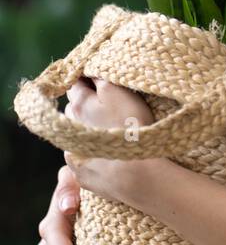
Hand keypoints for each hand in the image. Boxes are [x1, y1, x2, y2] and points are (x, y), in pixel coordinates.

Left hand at [62, 76, 156, 205]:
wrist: (136, 175)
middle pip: (74, 108)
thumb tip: (88, 69)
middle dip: (86, 103)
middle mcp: (70, 128)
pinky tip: (109, 153)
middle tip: (109, 105)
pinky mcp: (83, 175)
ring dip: (88, 128)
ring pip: (77, 132)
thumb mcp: (118, 91)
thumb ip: (100, 77)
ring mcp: (74, 154)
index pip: (74, 82)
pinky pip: (84, 157)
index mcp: (78, 105)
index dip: (87, 77)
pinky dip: (92, 152)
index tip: (99, 77)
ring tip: (110, 130)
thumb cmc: (131, 127)